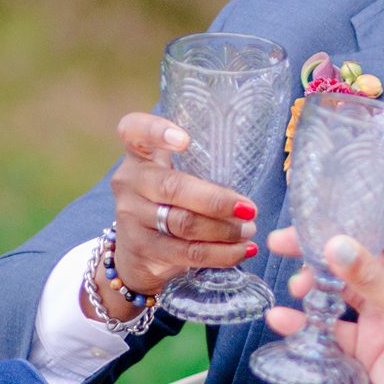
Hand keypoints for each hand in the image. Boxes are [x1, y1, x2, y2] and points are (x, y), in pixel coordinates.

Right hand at [93, 112, 257, 320]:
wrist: (134, 253)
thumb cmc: (167, 202)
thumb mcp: (170, 174)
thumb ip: (198, 164)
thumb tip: (254, 166)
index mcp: (139, 155)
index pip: (134, 130)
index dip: (157, 132)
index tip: (186, 141)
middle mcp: (130, 182)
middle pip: (172, 187)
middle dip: (216, 200)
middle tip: (249, 208)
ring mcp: (131, 217)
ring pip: (183, 223)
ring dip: (224, 229)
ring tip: (249, 230)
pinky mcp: (142, 250)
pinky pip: (187, 252)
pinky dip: (220, 253)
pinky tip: (242, 250)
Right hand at [263, 223, 383, 383]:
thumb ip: (370, 278)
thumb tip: (335, 243)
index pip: (381, 227)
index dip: (347, 218)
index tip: (311, 216)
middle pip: (352, 257)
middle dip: (318, 251)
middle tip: (283, 244)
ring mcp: (381, 315)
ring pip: (339, 291)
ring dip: (314, 286)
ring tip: (296, 289)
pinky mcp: (368, 345)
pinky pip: (332, 329)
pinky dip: (308, 324)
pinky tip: (284, 321)